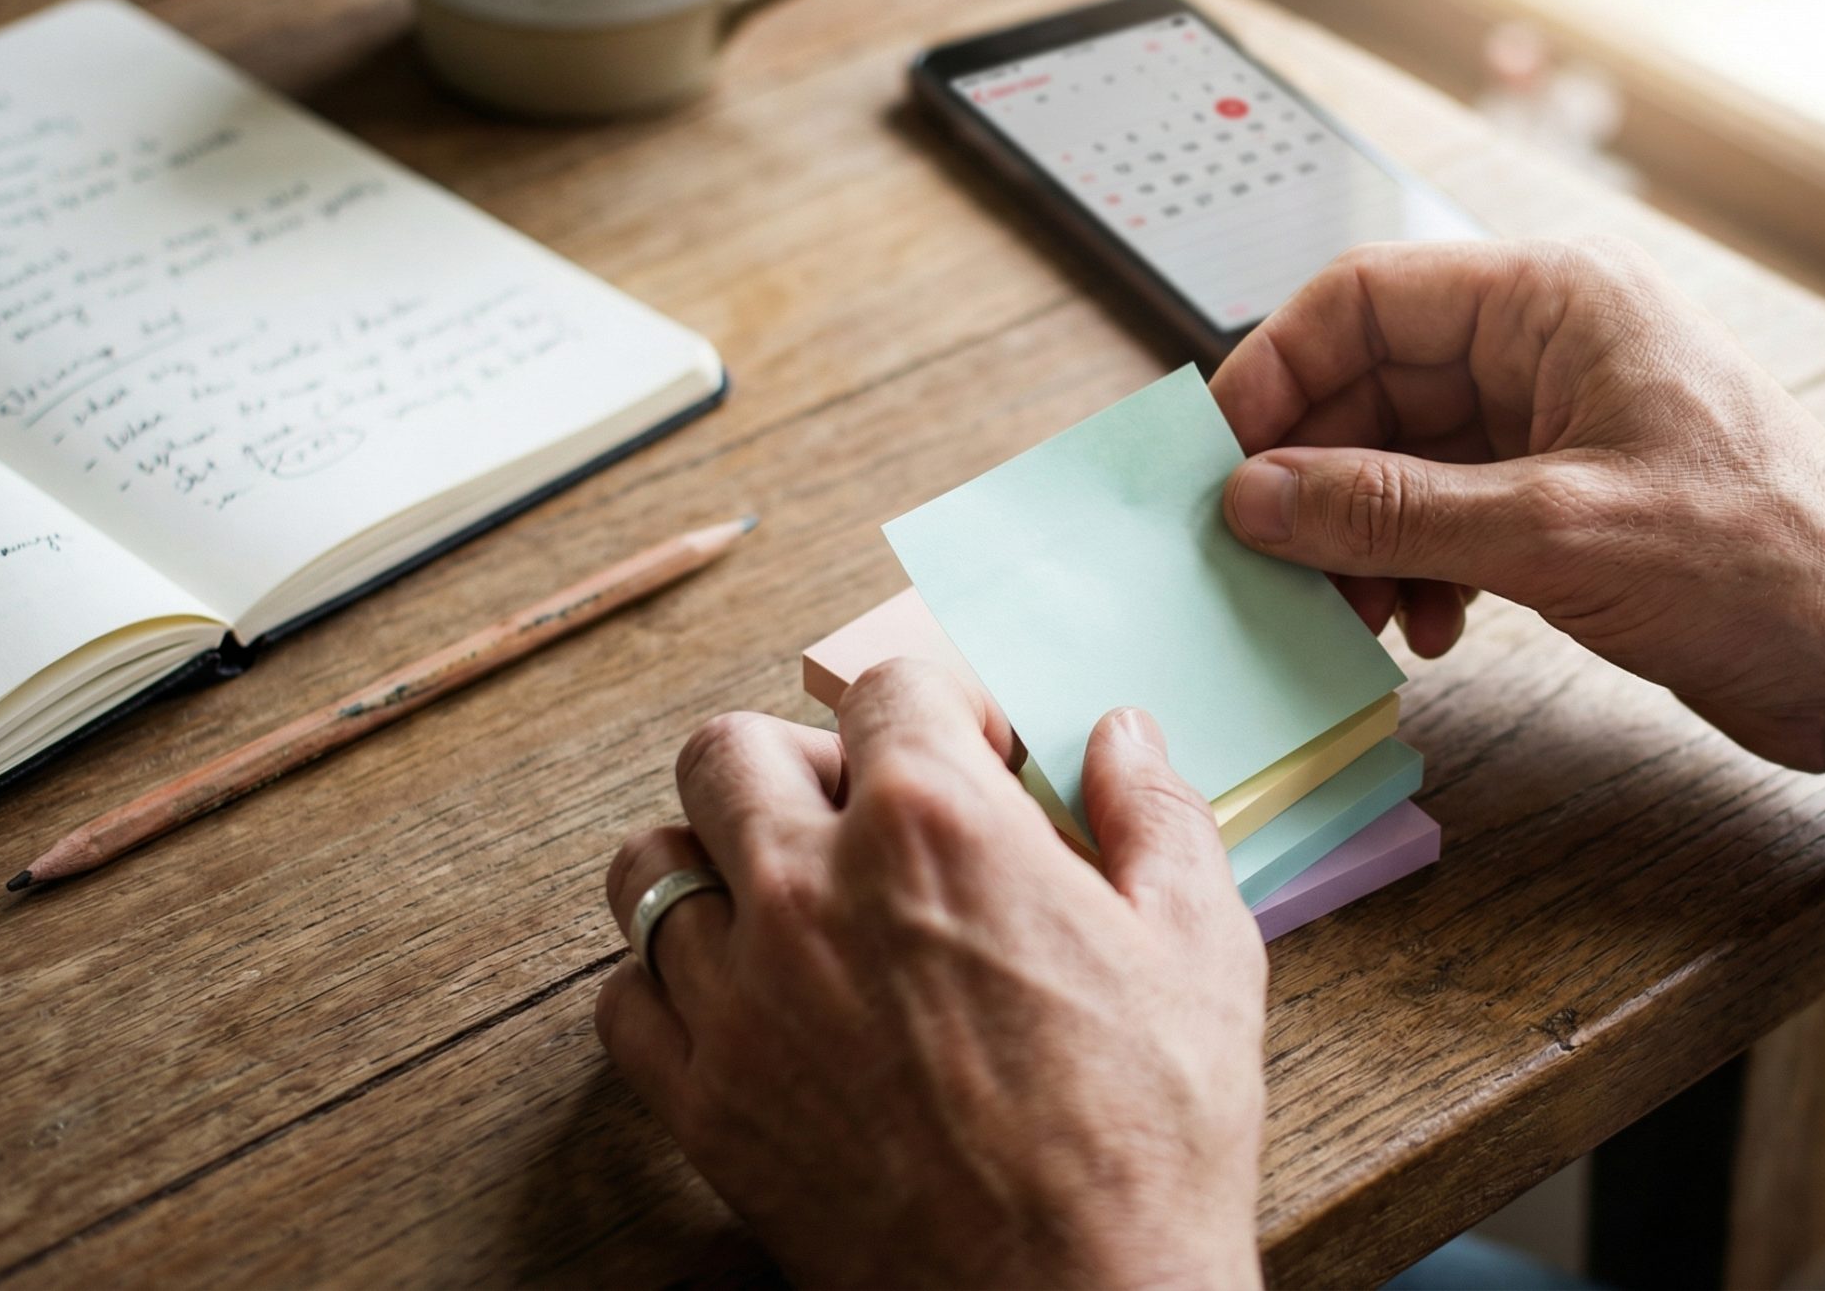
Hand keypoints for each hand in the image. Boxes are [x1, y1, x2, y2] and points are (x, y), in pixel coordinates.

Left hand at [596, 661, 1266, 1288]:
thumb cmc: (1149, 1135)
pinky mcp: (702, 1104)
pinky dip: (668, 987)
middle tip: (865, 817)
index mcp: (936, 826)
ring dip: (712, 861)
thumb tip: (1121, 733)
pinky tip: (745, 1004)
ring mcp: (739, 999)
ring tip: (784, 898)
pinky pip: (622, 1001)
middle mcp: (810, 889)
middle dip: (800, 762)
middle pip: (729, 751)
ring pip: (650, 867)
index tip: (970, 755)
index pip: (884, 688)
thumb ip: (1153, 816)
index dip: (937, 710)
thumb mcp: (1201, 951)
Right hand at [1209, 237, 1824, 773]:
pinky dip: (1419, 570)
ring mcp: (1558, 426)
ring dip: (1365, 539)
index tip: (1220, 460)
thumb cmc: (1767, 562)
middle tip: (1274, 562)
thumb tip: (1258, 496)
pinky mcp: (1568, 501)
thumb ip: (1392, 511)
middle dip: (1318, 479)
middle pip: (1373, 385)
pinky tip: (1431, 631)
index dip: (1277, 373)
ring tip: (1364, 615)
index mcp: (1555, 301)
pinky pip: (1447, 516)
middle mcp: (1549, 348)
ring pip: (1403, 461)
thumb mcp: (1554, 534)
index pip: (1365, 298)